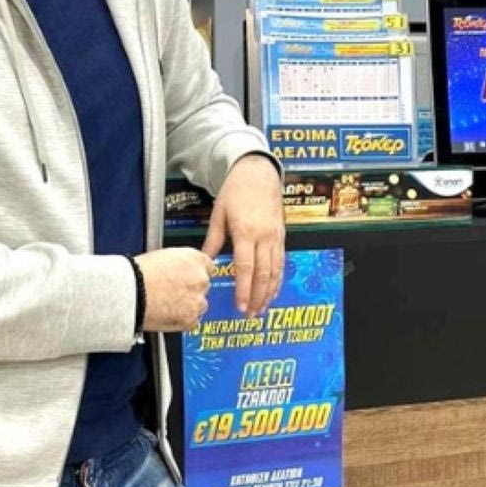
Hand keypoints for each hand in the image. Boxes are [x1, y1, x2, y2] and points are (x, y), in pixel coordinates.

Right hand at [134, 246, 213, 331]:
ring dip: (188, 305)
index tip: (189, 278)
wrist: (129, 293)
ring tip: (167, 304)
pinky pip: (192, 320)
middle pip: (203, 285)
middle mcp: (200, 278)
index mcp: (195, 259)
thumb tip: (182, 270)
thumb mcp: (163, 256)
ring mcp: (197, 300)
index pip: (208, 266)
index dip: (196, 273)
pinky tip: (166, 314)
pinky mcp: (191, 319)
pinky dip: (182, 319)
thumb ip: (180, 263)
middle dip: (191, 290)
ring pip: (199, 304)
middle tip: (172, 292)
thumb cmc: (138, 274)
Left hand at [203, 154, 284, 316]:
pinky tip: (273, 290)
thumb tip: (204, 261)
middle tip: (250, 314)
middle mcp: (264, 236)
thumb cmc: (236, 190)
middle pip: (263, 274)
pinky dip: (278, 279)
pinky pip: (281, 262)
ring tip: (261, 308)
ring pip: (275, 271)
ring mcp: (275, 237)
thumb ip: (213, 240)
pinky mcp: (281, 235)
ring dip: (269, 292)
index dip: (243, 289)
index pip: (246, 268)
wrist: (258, 173)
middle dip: (257, 297)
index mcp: (246, 231)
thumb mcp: (219, 214)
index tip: (240, 305)